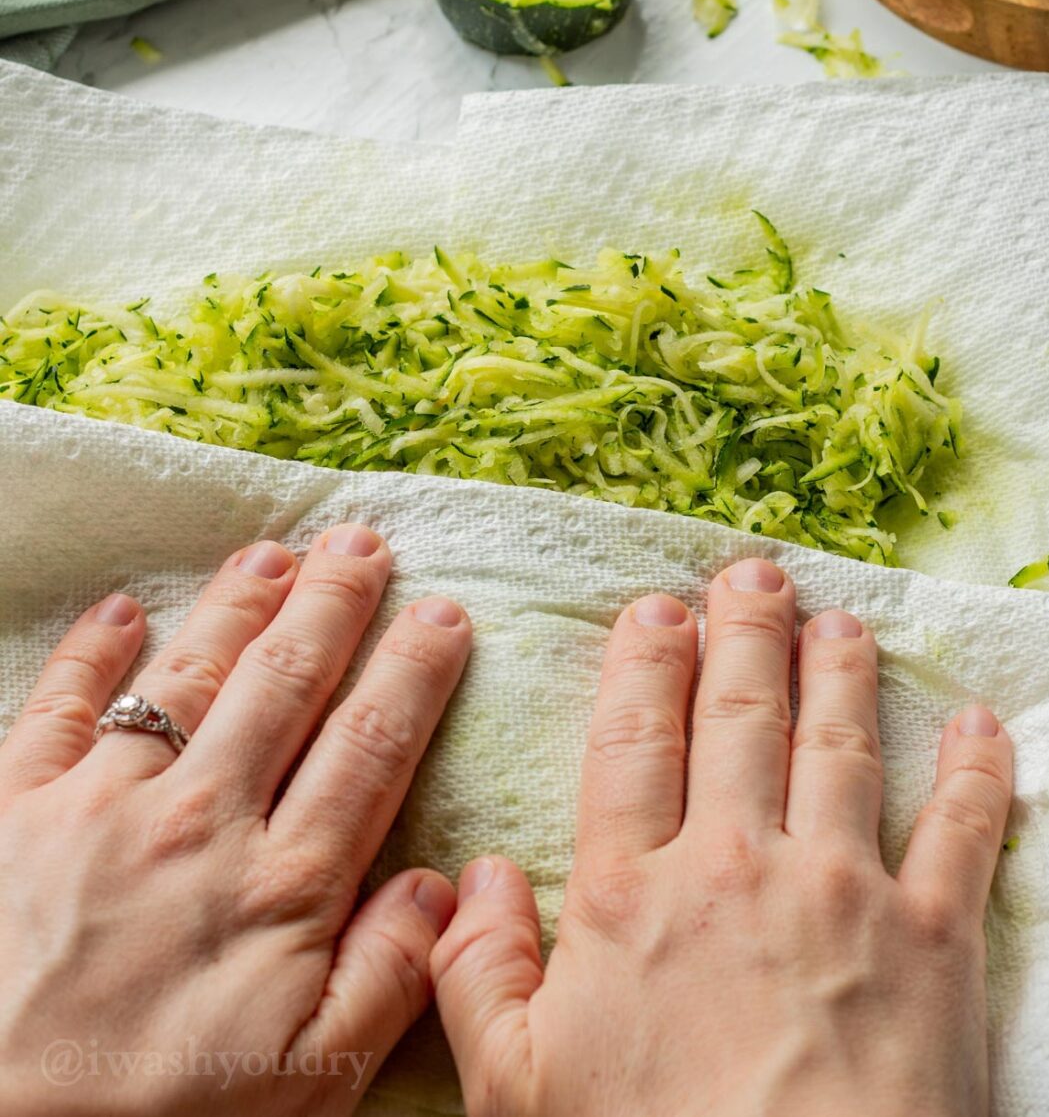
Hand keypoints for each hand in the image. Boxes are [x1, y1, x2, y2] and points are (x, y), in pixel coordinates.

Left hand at [0, 524, 469, 1115]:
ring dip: (237, 605)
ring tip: (274, 553)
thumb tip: (445, 883)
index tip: (442, 615)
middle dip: (332, 606)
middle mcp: (202, 820)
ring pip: (188, 675)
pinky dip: (92, 652)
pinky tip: (120, 611)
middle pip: (284, 685)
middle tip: (363, 545)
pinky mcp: (11, 808)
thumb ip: (386, 979)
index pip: (368, 748)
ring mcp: (101, 804)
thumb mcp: (306, 1088)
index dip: (411, 673)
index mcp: (280, 886)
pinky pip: (59, 706)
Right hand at [433, 558, 1013, 1116]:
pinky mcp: (936, 940)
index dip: (646, 664)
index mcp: (632, 893)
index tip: (656, 610)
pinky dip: (974, 769)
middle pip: (741, 718)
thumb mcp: (514, 1092)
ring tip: (837, 622)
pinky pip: (960, 830)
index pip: (634, 742)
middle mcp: (736, 865)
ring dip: (839, 672)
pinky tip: (976, 724)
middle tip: (752, 575)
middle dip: (744, 633)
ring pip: (840, 746)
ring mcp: (842, 893)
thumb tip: (476, 876)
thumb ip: (478, 975)